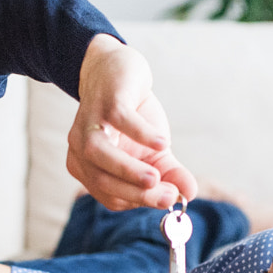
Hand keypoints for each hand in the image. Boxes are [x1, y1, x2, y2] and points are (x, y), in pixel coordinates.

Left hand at [68, 34, 198, 209]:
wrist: (118, 70)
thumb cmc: (133, 116)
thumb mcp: (155, 151)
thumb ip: (171, 174)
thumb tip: (190, 194)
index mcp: (89, 167)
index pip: (109, 195)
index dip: (138, 201)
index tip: (169, 202)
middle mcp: (82, 148)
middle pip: (101, 179)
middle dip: (135, 192)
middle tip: (168, 197)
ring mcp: (91, 122)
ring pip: (99, 153)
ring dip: (127, 170)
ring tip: (156, 178)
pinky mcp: (107, 99)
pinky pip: (119, 119)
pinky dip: (140, 134)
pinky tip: (162, 143)